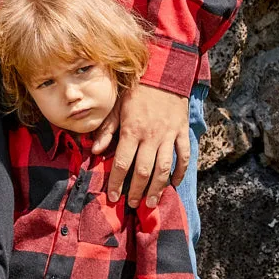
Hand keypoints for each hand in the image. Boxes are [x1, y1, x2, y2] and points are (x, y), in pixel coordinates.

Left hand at [105, 83, 189, 207]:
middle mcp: (151, 136)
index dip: (117, 182)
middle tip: (131, 204)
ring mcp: (169, 135)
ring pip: (164, 168)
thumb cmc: (137, 91)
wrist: (164, 74)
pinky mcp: (182, 132)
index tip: (113, 196)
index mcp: (132, 130)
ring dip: (158, 188)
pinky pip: (184, 156)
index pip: (122, 163)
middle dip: (137, 191)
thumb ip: (106, 130)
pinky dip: (181, 171)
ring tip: (152, 202)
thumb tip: (94, 151)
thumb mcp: (117, 107)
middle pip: (144, 171)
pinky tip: (174, 183)